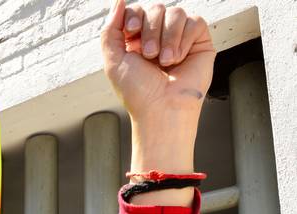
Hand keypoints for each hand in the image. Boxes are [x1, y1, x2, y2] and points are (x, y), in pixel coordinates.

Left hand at [102, 1, 213, 121]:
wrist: (162, 108)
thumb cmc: (138, 90)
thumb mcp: (113, 60)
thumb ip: (111, 30)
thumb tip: (118, 1)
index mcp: (137, 39)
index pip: (136, 10)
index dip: (134, 16)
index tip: (132, 30)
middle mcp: (159, 35)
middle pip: (156, 8)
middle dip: (150, 30)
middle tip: (149, 55)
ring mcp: (180, 37)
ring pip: (176, 12)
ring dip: (168, 37)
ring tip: (165, 61)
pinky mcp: (199, 41)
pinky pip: (195, 21)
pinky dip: (184, 40)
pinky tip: (180, 59)